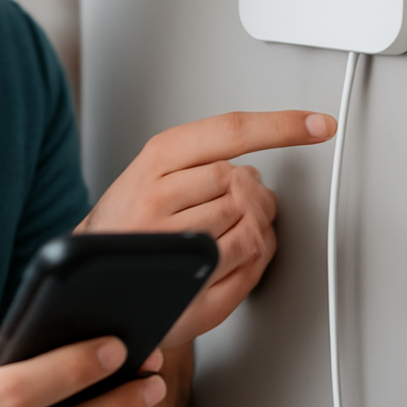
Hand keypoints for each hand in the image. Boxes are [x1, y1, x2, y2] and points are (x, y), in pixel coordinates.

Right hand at [79, 110, 336, 346]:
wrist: (87, 272)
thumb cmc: (127, 219)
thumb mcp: (154, 170)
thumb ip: (203, 159)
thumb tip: (257, 173)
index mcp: (156, 158)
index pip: (230, 131)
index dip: (282, 126)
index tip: (319, 124)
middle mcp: (158, 195)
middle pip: (244, 181)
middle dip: (254, 194)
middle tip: (244, 204)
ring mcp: (170, 241)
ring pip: (250, 223)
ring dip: (255, 227)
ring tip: (232, 230)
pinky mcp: (184, 282)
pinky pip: (246, 264)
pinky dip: (255, 259)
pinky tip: (237, 254)